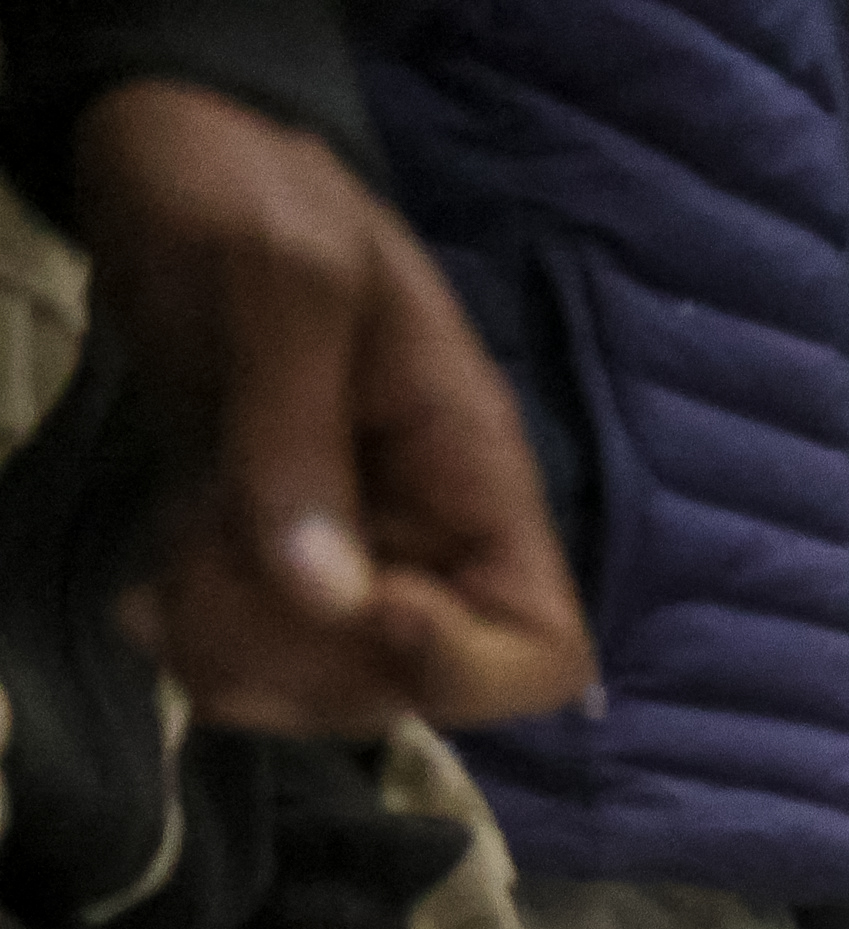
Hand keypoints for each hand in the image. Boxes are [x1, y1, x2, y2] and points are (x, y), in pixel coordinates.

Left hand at [68, 86, 593, 735]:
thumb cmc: (246, 188)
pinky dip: (197, 645)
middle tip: (211, 593)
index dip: (465, 671)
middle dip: (312, 666)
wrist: (164, 157)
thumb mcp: (281, 272)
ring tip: (163, 592)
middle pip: (418, 689)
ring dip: (241, 663)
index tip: (365, 608)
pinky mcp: (262, 546)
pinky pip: (252, 647)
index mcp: (472, 473)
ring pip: (328, 685)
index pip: (543, 646)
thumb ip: (296, 428)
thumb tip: (323, 595)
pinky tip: (144, 599)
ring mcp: (342, 547)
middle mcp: (424, 535)